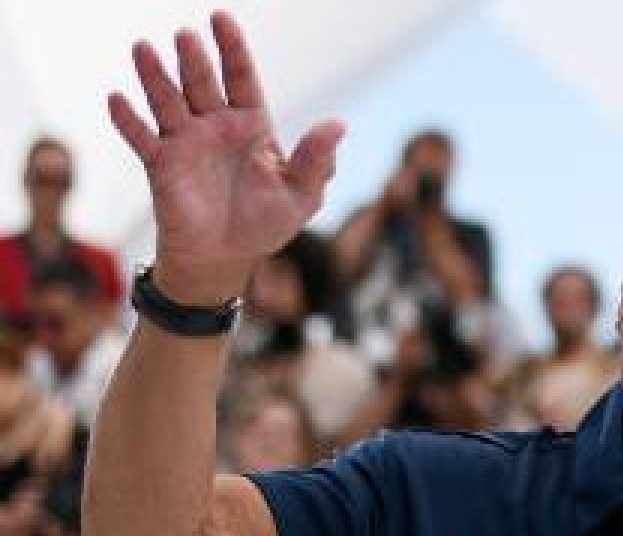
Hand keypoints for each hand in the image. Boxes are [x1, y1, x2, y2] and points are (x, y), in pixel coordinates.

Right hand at [109, 11, 344, 304]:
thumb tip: (339, 124)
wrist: (224, 258)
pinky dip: (128, 120)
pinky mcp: (160, 165)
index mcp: (251, 126)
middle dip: (193, 60)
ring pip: (167, 101)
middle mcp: (215, 126)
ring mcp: (184, 142)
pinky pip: (141, 137)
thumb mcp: (301, 195)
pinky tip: (117, 99)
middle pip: (202, 83)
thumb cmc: (264, 224)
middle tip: (185, 36)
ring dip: (154, 76)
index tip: (221, 18)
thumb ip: (316, 160)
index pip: (241, 78)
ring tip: (143, 49)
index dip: (233, 49)